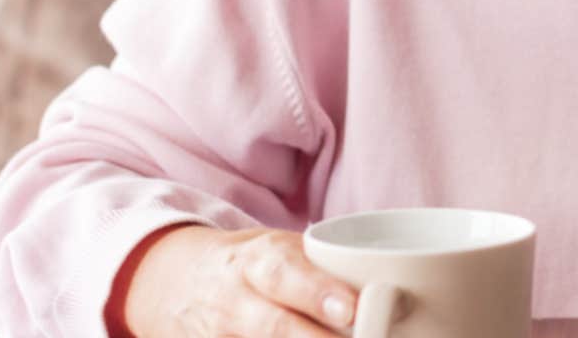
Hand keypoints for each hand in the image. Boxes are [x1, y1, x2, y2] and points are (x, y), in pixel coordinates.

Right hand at [111, 222, 387, 336]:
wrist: (175, 282)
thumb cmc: (251, 264)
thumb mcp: (281, 249)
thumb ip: (328, 268)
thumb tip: (402, 292)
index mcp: (257, 262)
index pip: (284, 274)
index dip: (316, 292)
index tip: (349, 310)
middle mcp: (235, 302)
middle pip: (273, 328)